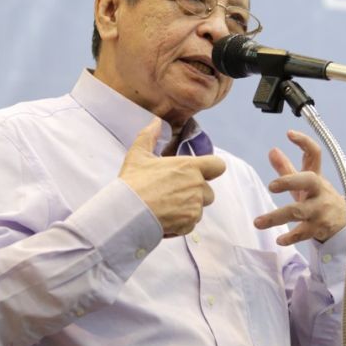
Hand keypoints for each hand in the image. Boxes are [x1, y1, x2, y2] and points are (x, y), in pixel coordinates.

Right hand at [119, 118, 225, 235]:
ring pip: (200, 208)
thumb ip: (149, 135)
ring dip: (188, 208)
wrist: (127, 212)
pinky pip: (191, 223)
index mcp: (190, 167)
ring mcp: (195, 206)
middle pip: (209, 191)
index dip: (211, 169)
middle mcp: (197, 186)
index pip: (218, 166)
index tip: (200, 172)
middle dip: (195, 193)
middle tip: (174, 193)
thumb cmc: (133, 182)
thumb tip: (156, 121)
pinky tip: (165, 218)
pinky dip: (181, 222)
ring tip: (167, 206)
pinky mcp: (189, 223)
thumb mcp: (138, 154)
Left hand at [254, 130, 345, 245]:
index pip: (314, 154)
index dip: (304, 142)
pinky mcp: (319, 228)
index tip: (289, 133)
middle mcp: (319, 191)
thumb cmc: (318, 199)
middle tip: (272, 186)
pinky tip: (279, 240)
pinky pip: (303, 233)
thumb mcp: (304, 184)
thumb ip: (287, 169)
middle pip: (308, 181)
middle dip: (289, 181)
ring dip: (276, 217)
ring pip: (299, 212)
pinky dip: (291, 237)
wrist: (344, 224)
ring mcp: (320, 210)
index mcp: (315, 177)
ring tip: (257, 222)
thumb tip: (272, 150)